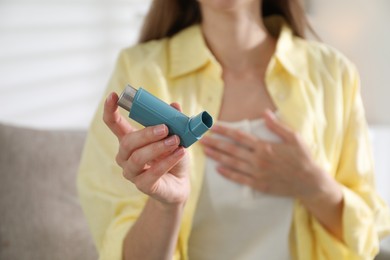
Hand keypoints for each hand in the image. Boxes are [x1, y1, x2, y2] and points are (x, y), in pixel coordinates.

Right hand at [103, 92, 189, 205]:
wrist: (180, 183)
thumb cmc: (173, 157)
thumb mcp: (176, 136)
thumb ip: (174, 121)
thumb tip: (174, 106)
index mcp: (130, 140)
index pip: (114, 124)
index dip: (110, 110)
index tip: (113, 96)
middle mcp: (126, 156)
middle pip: (127, 142)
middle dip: (146, 134)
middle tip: (165, 128)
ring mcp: (132, 172)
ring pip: (137, 158)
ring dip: (157, 148)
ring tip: (175, 141)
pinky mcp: (143, 186)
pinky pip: (152, 173)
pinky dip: (167, 162)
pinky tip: (180, 153)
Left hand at [200, 109, 330, 200]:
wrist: (309, 182)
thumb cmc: (302, 158)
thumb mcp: (294, 137)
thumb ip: (277, 126)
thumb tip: (265, 112)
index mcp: (264, 146)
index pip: (239, 136)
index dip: (224, 130)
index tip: (212, 126)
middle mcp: (258, 159)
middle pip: (231, 149)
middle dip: (215, 143)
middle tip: (201, 139)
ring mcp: (257, 173)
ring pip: (232, 163)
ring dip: (217, 156)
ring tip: (205, 151)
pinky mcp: (258, 184)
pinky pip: (239, 179)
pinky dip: (227, 174)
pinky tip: (217, 169)